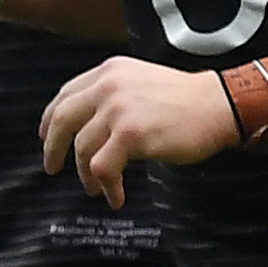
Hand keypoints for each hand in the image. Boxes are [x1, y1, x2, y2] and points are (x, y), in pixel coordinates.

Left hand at [41, 56, 234, 208]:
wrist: (221, 105)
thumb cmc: (186, 101)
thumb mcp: (140, 82)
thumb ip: (111, 95)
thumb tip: (83, 126)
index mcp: (109, 72)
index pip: (65, 95)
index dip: (50, 119)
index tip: (46, 137)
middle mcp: (108, 86)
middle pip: (62, 120)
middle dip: (52, 148)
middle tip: (53, 168)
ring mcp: (117, 109)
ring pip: (81, 148)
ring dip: (85, 175)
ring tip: (95, 187)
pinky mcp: (129, 133)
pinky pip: (101, 167)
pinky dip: (105, 185)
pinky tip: (115, 195)